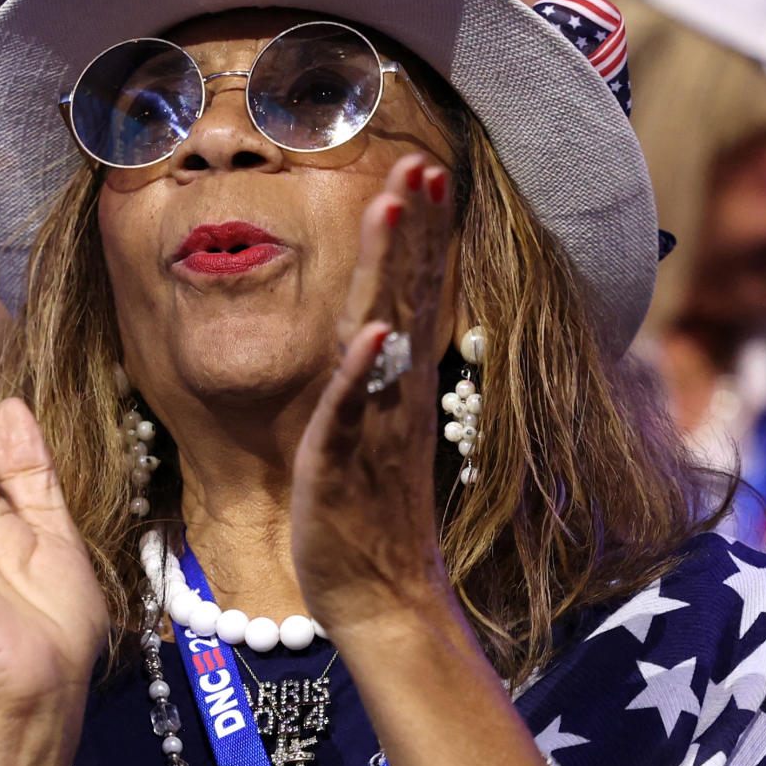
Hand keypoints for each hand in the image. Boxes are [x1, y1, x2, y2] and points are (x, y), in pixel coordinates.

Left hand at [290, 153, 461, 639]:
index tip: (423, 171)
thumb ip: (373, 382)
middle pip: (406, 298)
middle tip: (419, 163)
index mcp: (397, 388)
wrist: (382, 601)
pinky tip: (369, 333)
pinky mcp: (343, 468)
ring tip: (392, 211)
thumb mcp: (371, 435)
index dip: (418, 234)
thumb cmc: (368, 520)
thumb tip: (376, 330)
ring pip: (381, 337)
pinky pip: (351, 414)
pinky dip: (360, 374)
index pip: (411, 295)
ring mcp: (373, 429)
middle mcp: (393, 398)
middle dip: (412, 230)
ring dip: (388, 272)